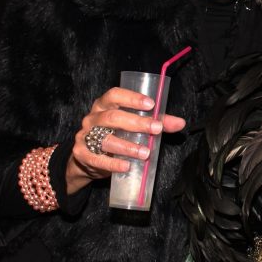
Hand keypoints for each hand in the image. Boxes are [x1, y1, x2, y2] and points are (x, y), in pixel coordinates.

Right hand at [66, 86, 185, 193]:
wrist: (88, 159)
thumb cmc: (115, 135)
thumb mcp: (134, 126)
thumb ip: (156, 122)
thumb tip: (180, 123)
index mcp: (104, 106)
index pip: (114, 95)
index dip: (131, 98)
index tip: (150, 104)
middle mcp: (92, 118)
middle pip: (112, 117)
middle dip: (136, 123)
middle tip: (156, 129)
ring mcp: (84, 136)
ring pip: (105, 139)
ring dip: (127, 146)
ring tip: (145, 153)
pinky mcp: (81, 154)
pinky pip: (97, 159)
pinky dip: (113, 164)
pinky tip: (126, 166)